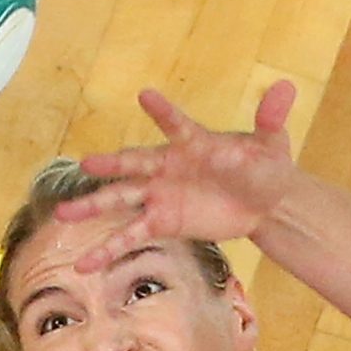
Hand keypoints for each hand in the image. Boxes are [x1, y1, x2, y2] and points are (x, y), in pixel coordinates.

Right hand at [58, 80, 298, 266]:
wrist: (264, 201)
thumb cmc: (264, 165)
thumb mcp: (272, 144)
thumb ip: (272, 118)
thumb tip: (288, 86)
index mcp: (192, 142)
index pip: (177, 125)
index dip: (164, 112)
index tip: (147, 96)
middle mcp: (167, 166)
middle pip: (135, 165)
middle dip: (114, 164)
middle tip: (88, 163)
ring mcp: (160, 195)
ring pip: (121, 201)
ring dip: (93, 207)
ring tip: (62, 215)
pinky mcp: (162, 221)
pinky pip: (130, 236)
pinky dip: (108, 249)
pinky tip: (85, 265)